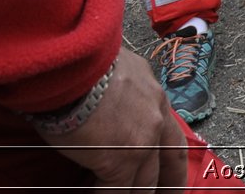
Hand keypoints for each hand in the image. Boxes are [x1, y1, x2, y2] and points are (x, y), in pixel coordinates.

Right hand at [44, 47, 186, 192]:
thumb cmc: (84, 62)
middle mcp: (157, 118)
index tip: (170, 169)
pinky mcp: (120, 161)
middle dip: (169, 183)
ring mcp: (143, 142)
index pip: (171, 133)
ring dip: (139, 193)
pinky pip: (117, 190)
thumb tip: (110, 101)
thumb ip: (124, 90)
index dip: (171, 156)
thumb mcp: (117, 68)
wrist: (73, 66)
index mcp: (155, 94)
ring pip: (146, 181)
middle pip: (170, 161)